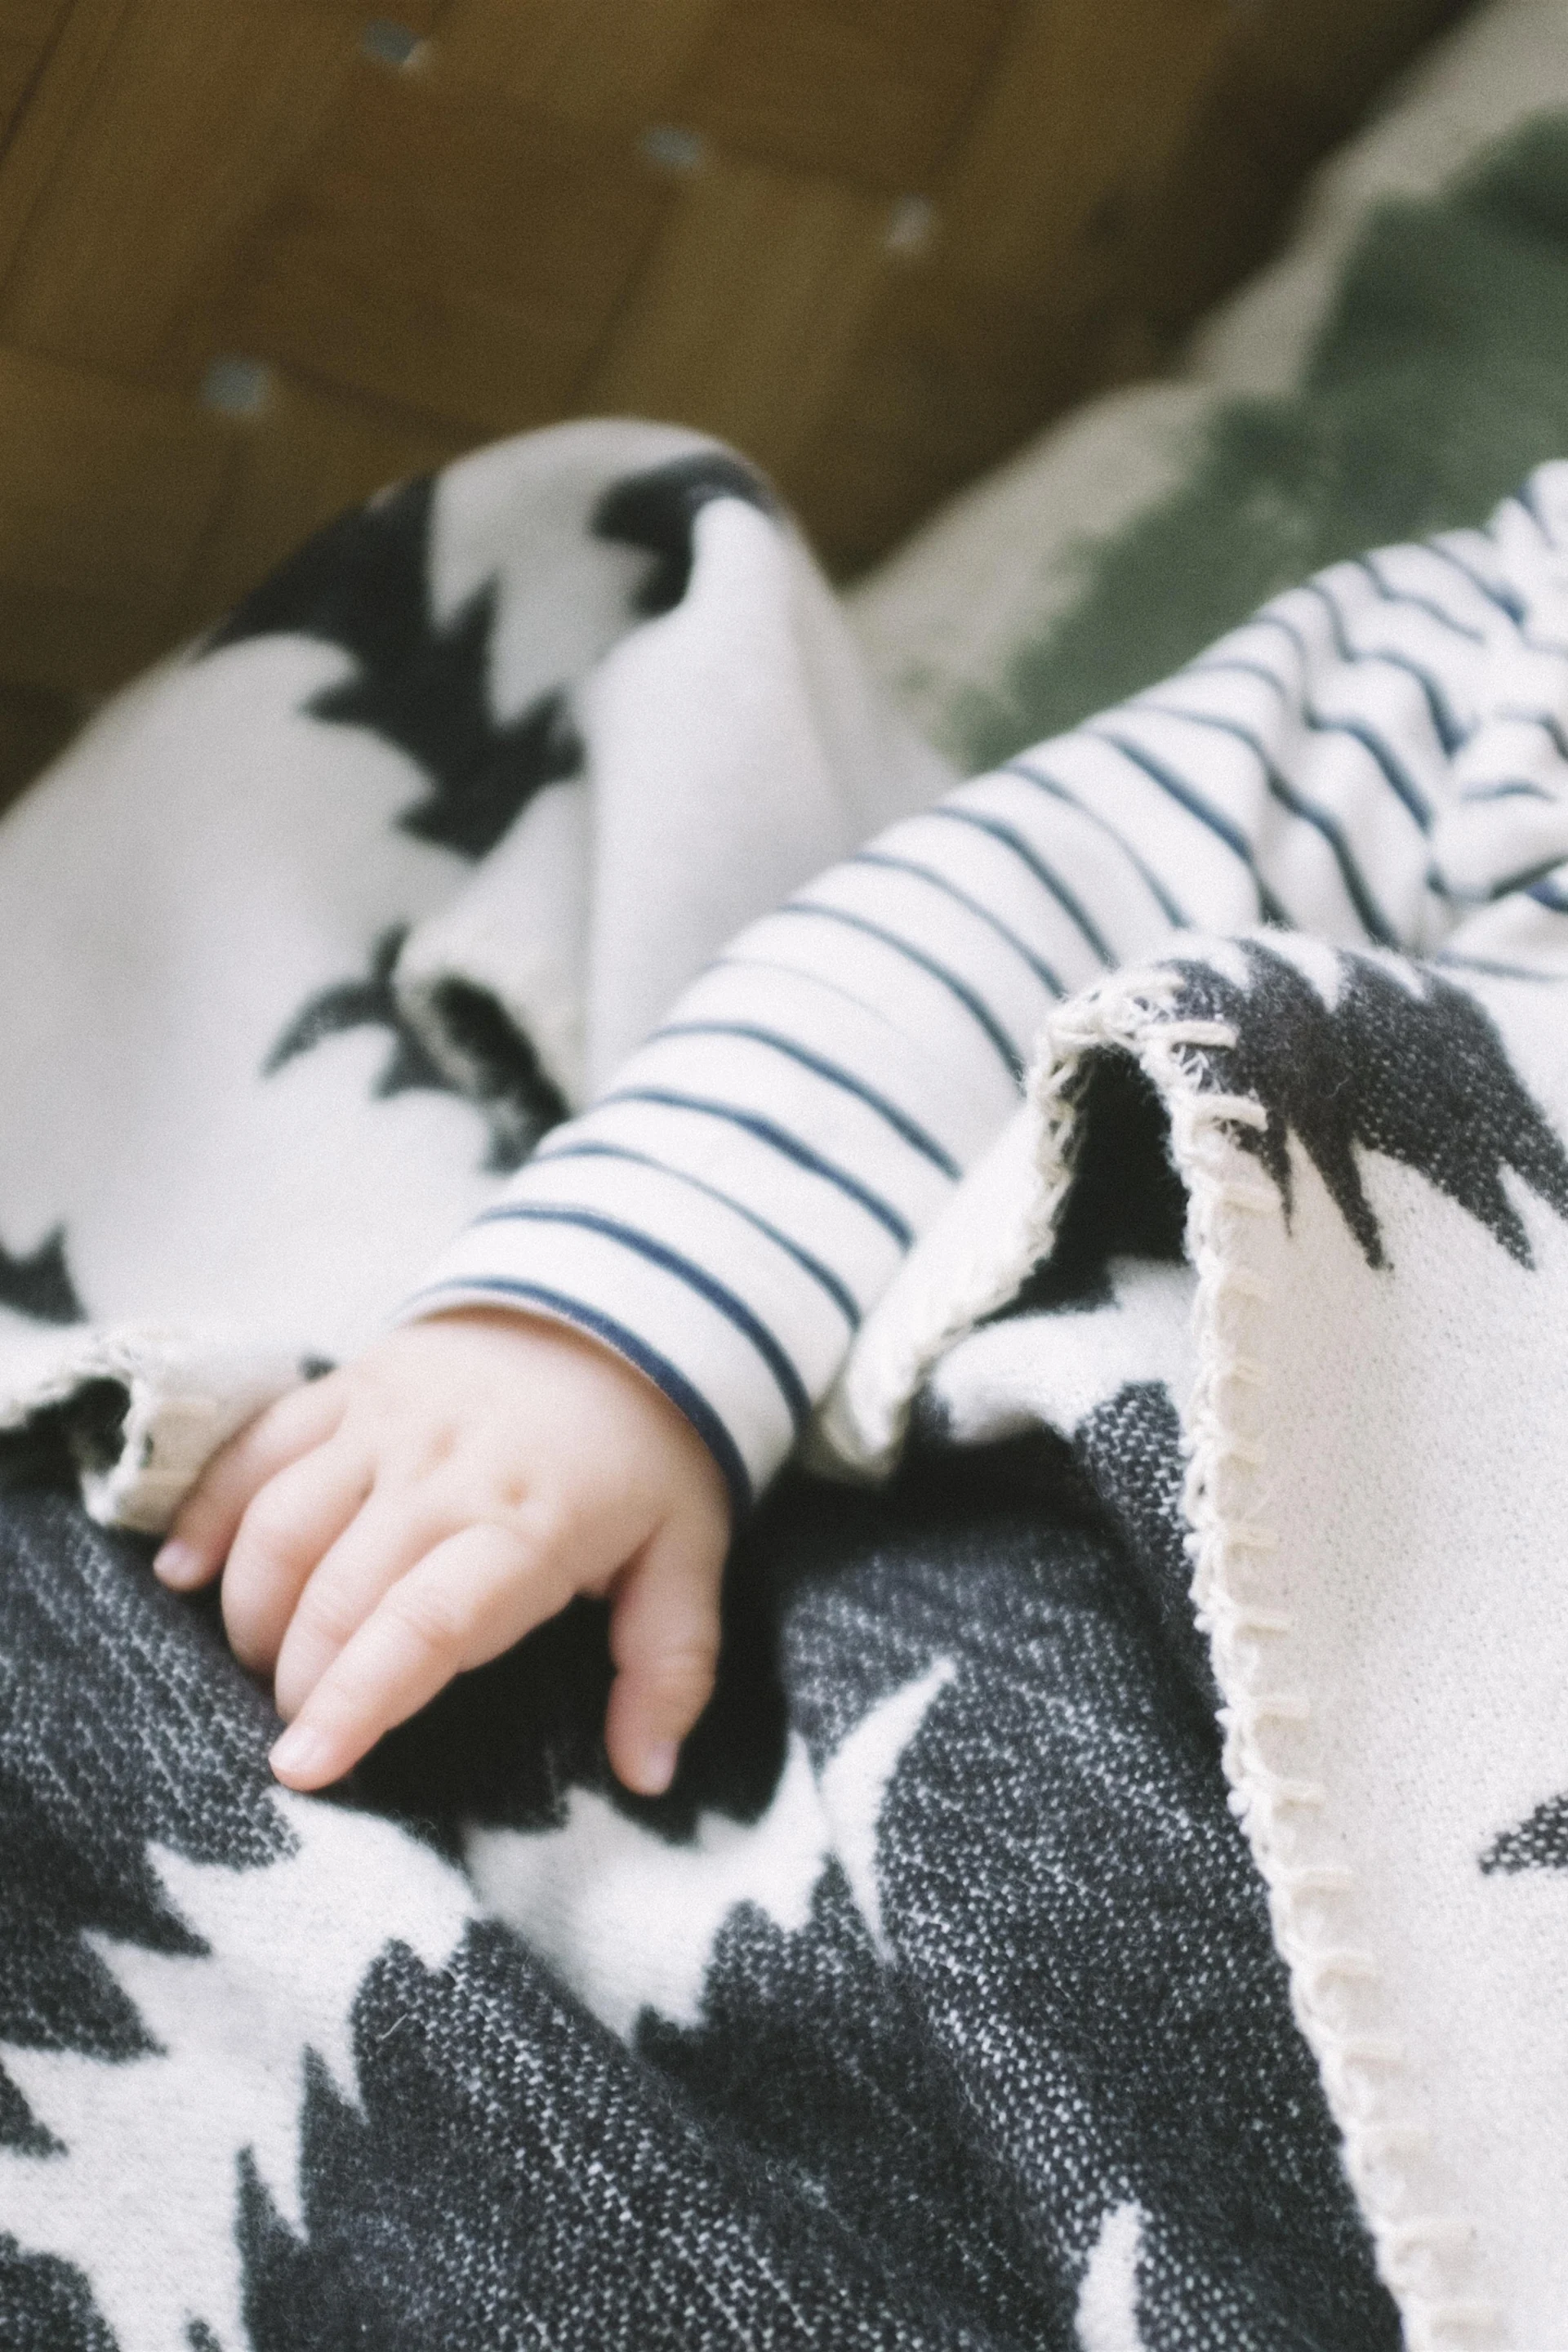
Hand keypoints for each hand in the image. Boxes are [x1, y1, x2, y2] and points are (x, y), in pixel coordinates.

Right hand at [153, 1310, 730, 1796]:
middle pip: (337, 1589)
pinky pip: (257, 1448)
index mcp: (529, 1524)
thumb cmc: (650, 1456)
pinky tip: (180, 1575)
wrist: (620, 1306)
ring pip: (280, 1522)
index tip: (304, 1770)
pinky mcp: (348, 1384)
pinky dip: (207, 1512)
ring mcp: (386, 1419)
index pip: (425, 1623)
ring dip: (251, 1610)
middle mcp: (444, 1468)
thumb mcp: (689, 1557)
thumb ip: (668, 1668)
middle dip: (298, 1680)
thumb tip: (647, 1775)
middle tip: (298, 1737)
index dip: (358, 1699)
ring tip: (261, 1671)